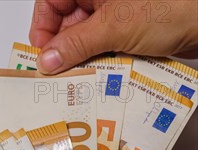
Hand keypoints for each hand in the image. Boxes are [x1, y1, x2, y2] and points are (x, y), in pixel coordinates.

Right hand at [30, 0, 197, 73]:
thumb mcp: (115, 26)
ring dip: (83, 59)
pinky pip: (104, 46)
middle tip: (60, 75)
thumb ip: (77, 44)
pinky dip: (101, 61)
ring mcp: (117, 12)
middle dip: (64, 49)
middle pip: (68, 22)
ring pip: (86, 38)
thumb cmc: (171, 6)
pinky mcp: (129, 29)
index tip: (42, 56)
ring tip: (81, 78)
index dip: (43, 28)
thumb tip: (48, 59)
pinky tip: (100, 74)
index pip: (52, 1)